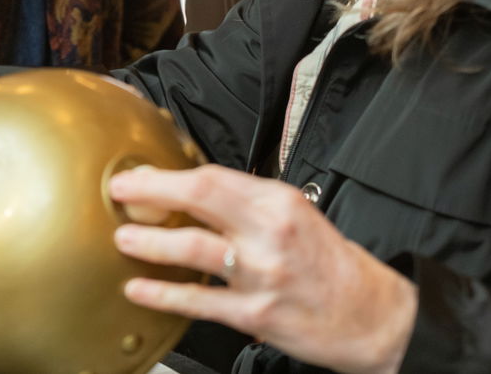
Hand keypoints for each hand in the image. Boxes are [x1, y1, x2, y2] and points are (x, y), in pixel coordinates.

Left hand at [109, 166, 416, 373]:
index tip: (140, 174)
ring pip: (194, 249)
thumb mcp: (296, 214)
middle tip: (120, 193)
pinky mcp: (255, 314)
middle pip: (199, 199)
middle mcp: (269, 232)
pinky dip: (165, 295)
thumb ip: (247, 202)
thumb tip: (191, 189)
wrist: (370, 315)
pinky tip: (140, 290)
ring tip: (124, 239)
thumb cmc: (329, 263)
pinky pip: (200, 301)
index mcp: (279, 201)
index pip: (213, 177)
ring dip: (151, 243)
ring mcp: (262, 274)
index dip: (168, 175)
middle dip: (151, 193)